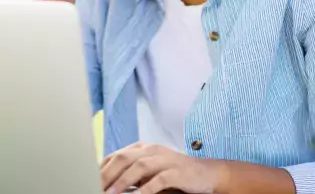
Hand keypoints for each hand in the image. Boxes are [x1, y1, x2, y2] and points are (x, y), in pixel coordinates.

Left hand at [100, 142, 225, 193]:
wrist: (203, 174)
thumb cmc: (171, 174)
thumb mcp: (147, 172)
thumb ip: (128, 174)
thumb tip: (104, 185)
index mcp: (142, 148)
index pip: (115, 156)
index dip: (99, 170)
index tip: (87, 183)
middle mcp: (152, 150)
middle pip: (124, 158)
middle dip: (106, 175)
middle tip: (95, 189)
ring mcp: (165, 159)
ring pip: (139, 166)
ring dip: (122, 182)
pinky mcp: (176, 171)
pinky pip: (158, 179)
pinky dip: (145, 189)